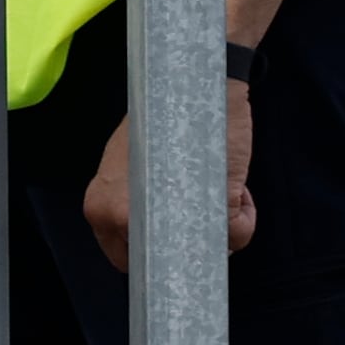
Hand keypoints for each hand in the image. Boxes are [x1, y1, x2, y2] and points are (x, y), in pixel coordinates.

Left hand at [82, 82, 257, 271]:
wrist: (203, 82)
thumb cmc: (169, 121)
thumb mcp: (135, 165)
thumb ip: (137, 205)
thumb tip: (168, 243)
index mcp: (100, 207)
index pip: (124, 259)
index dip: (157, 255)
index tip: (181, 241)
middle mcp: (119, 217)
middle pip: (165, 262)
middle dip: (193, 244)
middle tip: (207, 213)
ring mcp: (163, 214)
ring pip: (205, 250)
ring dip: (223, 227)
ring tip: (223, 190)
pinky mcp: (209, 204)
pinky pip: (236, 234)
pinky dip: (244, 217)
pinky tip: (238, 188)